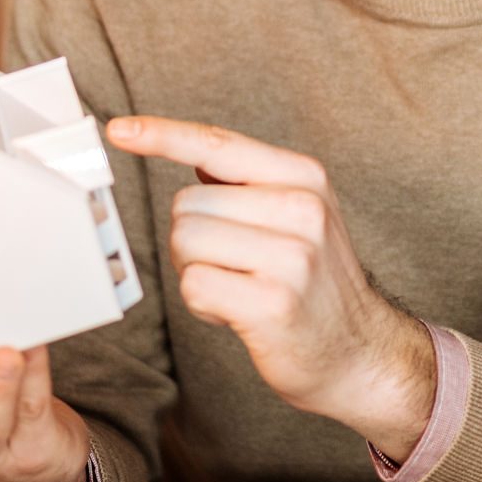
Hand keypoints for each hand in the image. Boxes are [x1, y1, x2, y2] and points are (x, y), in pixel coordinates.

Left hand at [108, 116, 434, 460]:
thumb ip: (248, 182)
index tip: (120, 130)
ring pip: (185, 242)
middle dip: (193, 239)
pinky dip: (203, 304)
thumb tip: (190, 151)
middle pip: (187, 204)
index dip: (163, 134)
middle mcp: (303, 209)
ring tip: (240, 288)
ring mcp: (292, 257)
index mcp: (305, 177)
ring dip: (197, 272)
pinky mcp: (274, 303)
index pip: (218, 144)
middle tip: (236, 265)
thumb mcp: (299, 215)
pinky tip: (238, 312)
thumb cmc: (316, 284)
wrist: (360, 352)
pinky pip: (194, 286)